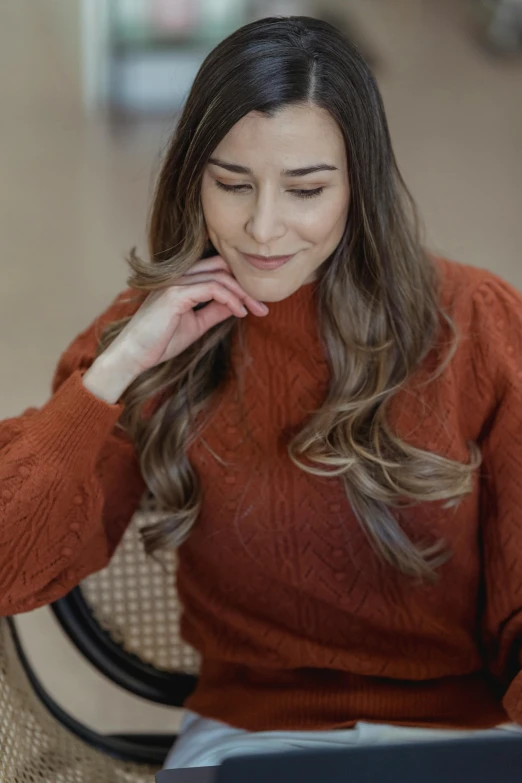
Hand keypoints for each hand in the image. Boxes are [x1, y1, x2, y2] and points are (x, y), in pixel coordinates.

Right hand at [83, 255, 267, 402]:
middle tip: (263, 307)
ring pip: (220, 276)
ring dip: (242, 294)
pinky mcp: (175, 294)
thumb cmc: (159, 342)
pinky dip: (230, 299)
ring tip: (256, 311)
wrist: (133, 355)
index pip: (217, 269)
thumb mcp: (196, 325)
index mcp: (181, 280)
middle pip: (221, 267)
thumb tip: (238, 305)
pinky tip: (240, 312)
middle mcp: (178, 275)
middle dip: (246, 285)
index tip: (256, 304)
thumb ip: (215, 311)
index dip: (239, 283)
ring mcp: (175, 282)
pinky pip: (212, 288)